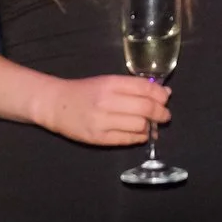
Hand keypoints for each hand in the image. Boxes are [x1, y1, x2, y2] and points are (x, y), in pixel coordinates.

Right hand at [38, 74, 171, 145]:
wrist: (56, 105)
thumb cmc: (84, 91)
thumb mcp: (107, 81)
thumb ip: (134, 86)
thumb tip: (164, 92)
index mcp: (111, 83)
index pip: (145, 88)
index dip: (161, 95)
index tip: (165, 99)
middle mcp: (107, 101)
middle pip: (146, 108)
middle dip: (161, 113)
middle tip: (164, 115)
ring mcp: (102, 121)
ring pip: (140, 125)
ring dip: (150, 127)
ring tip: (150, 125)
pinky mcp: (98, 138)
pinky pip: (127, 139)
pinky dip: (139, 137)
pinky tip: (140, 133)